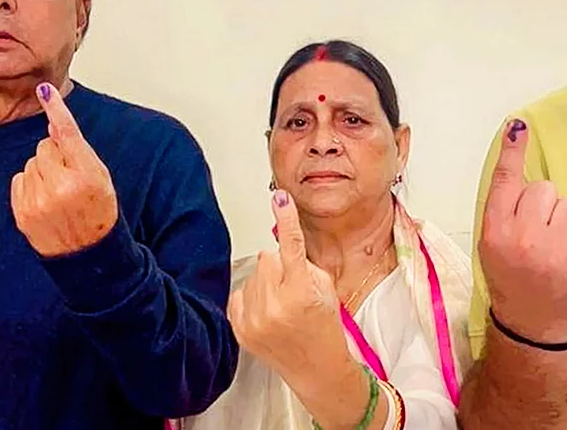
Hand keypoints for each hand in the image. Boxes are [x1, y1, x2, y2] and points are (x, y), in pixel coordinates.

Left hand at [10, 82, 118, 257]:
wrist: (88, 254)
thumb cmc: (99, 213)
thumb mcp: (101, 178)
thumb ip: (78, 151)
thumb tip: (55, 126)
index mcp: (86, 176)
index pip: (67, 134)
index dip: (57, 110)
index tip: (45, 90)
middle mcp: (61, 187)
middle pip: (45, 146)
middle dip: (55, 156)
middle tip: (70, 177)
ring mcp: (39, 201)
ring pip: (30, 162)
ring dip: (42, 171)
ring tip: (58, 193)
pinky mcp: (22, 212)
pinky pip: (19, 179)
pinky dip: (29, 185)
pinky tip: (44, 201)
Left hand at [227, 191, 346, 380]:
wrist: (315, 368)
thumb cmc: (325, 328)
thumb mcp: (326, 290)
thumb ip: (303, 264)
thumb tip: (282, 245)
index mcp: (301, 294)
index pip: (291, 246)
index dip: (287, 219)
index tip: (280, 198)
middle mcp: (275, 307)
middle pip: (268, 256)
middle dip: (282, 265)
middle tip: (295, 286)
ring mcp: (254, 319)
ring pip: (255, 272)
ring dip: (268, 281)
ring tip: (283, 304)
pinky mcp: (240, 328)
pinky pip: (241, 290)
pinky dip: (254, 295)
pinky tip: (268, 311)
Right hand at [477, 119, 566, 344]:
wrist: (533, 328)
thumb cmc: (514, 281)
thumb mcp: (493, 247)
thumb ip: (505, 210)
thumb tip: (521, 168)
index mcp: (495, 232)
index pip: (505, 182)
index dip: (513, 152)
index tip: (518, 126)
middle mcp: (523, 238)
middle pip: (545, 190)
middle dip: (547, 207)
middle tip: (542, 236)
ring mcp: (555, 252)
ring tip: (560, 250)